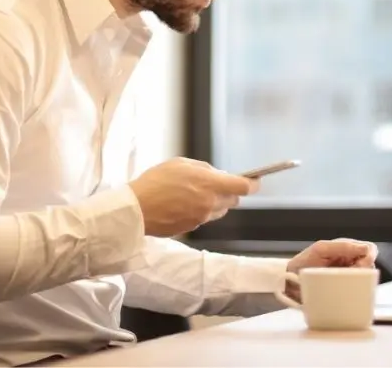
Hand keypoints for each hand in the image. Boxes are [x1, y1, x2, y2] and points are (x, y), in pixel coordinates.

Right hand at [128, 157, 257, 236]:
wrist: (137, 209)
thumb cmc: (156, 182)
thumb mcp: (181, 164)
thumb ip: (204, 169)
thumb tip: (218, 174)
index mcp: (211, 185)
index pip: (244, 187)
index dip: (253, 184)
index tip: (254, 180)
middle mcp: (211, 204)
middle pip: (234, 200)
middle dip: (229, 191)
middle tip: (214, 183)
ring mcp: (202, 218)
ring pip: (219, 210)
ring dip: (215, 202)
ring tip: (193, 193)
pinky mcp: (193, 228)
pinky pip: (204, 218)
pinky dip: (200, 211)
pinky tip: (183, 204)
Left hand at [284, 239, 378, 301]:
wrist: (291, 281)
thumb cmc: (304, 262)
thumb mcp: (321, 250)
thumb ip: (343, 246)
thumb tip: (366, 249)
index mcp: (346, 247)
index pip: (369, 248)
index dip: (369, 256)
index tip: (360, 265)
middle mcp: (350, 260)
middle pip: (371, 263)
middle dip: (365, 270)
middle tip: (351, 275)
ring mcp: (348, 274)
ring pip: (367, 277)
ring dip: (360, 280)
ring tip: (345, 282)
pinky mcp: (345, 288)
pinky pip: (359, 288)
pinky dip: (357, 289)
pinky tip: (347, 290)